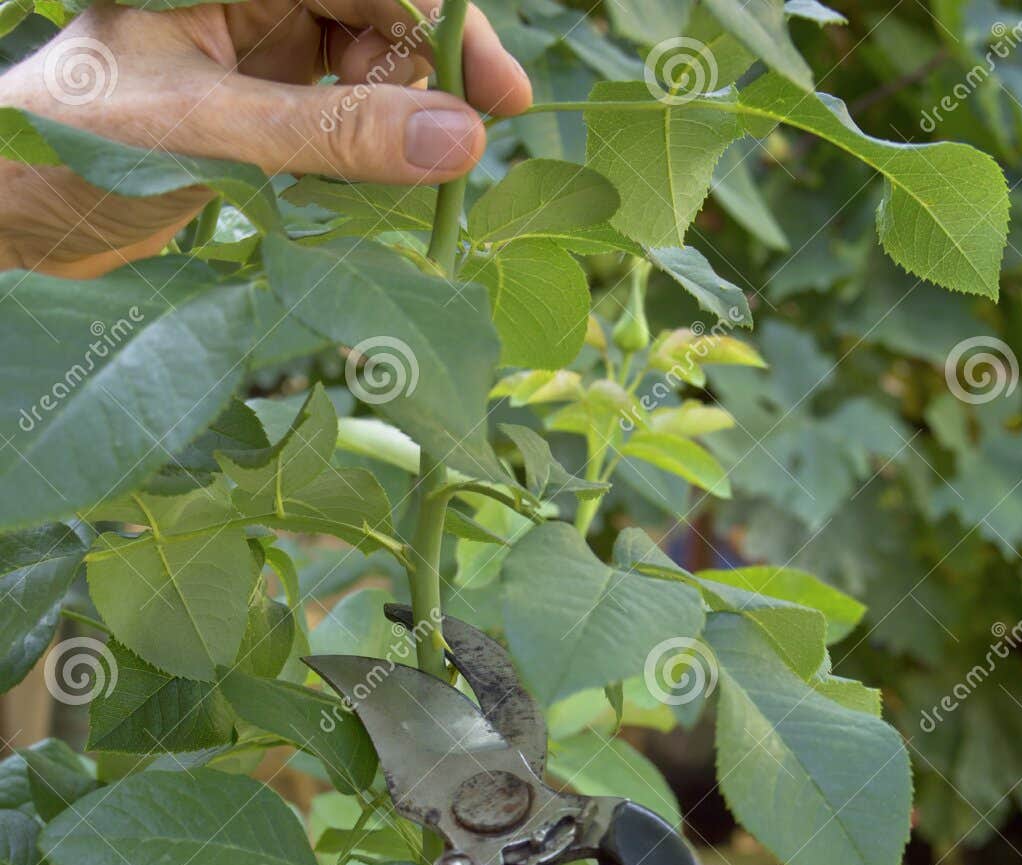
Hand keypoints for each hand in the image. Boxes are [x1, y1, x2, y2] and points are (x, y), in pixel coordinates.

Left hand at [0, 0, 529, 274]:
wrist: (23, 211)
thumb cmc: (85, 148)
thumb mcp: (217, 135)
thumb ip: (334, 136)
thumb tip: (457, 140)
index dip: (443, 28)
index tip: (498, 97)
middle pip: (378, 15)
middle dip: (428, 80)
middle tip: (471, 147)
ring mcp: (257, 48)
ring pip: (366, 69)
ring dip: (399, 123)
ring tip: (412, 184)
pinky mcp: (259, 104)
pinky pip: (340, 116)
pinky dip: (366, 152)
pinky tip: (375, 191)